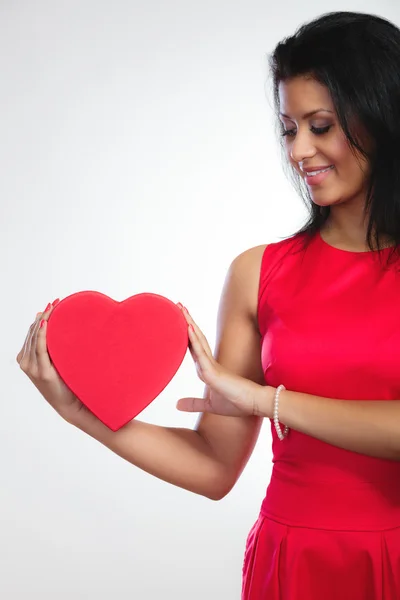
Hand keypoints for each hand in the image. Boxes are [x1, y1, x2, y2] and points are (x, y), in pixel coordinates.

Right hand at [16, 300, 91, 423]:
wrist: (70, 404)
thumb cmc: (65, 382)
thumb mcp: (56, 361)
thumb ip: (52, 347)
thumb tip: (55, 324)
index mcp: (26, 359)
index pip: (31, 332)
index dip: (40, 317)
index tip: (52, 304)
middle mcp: (26, 363)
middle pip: (32, 332)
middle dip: (43, 316)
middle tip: (56, 303)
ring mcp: (33, 369)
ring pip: (35, 337)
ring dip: (44, 320)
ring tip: (54, 308)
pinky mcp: (43, 373)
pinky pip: (40, 348)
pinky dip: (42, 334)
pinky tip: (47, 322)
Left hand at [176, 304, 271, 416]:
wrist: (252, 406)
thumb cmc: (235, 404)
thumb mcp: (209, 405)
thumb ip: (194, 403)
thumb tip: (177, 405)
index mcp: (207, 369)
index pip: (194, 348)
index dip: (186, 334)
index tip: (179, 320)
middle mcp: (208, 364)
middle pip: (195, 338)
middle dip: (187, 322)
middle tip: (178, 305)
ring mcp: (211, 366)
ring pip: (197, 341)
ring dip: (189, 324)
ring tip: (181, 308)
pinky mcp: (214, 372)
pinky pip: (201, 354)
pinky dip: (194, 341)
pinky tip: (188, 328)